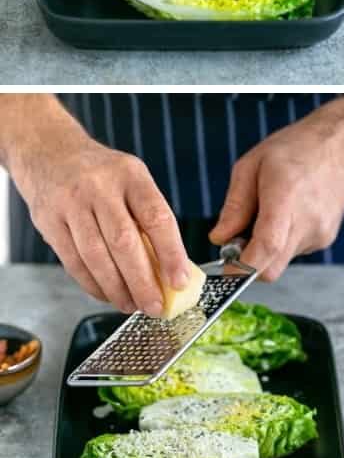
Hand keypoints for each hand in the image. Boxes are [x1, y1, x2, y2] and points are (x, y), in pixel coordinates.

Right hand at [11, 119, 190, 314]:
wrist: (50, 152)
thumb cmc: (102, 173)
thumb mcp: (132, 179)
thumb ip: (150, 217)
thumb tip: (171, 266)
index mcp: (131, 175)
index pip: (157, 218)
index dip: (171, 254)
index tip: (179, 281)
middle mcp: (101, 187)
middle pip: (125, 243)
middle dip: (143, 281)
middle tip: (155, 305)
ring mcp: (72, 204)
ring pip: (97, 256)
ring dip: (117, 289)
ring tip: (131, 305)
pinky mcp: (49, 222)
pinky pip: (73, 262)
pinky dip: (93, 284)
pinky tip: (107, 294)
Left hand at [209, 111, 343, 280]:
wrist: (341, 147)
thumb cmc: (297, 149)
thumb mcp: (252, 164)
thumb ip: (235, 205)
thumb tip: (220, 238)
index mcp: (285, 197)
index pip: (267, 247)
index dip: (242, 267)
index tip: (225, 271)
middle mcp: (307, 222)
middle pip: (271, 269)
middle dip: (249, 263)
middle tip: (240, 238)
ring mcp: (320, 233)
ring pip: (281, 260)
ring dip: (268, 247)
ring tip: (272, 212)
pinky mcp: (325, 239)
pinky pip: (294, 251)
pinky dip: (284, 239)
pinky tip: (290, 212)